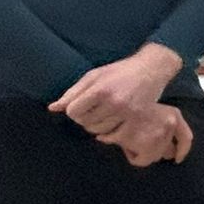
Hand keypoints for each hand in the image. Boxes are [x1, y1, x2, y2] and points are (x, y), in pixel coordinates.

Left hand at [51, 44, 181, 136]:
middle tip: (93, 107)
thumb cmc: (119, 71)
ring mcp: (126, 112)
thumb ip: (73, 92)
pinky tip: (112, 119)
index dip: (74, 108)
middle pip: (84, 122)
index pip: (73, 111)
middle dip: (84, 117)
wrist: (151, 69)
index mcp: (100, 90)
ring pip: (98, 130)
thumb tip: (52, 108)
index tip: (81, 103)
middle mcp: (113, 103)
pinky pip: (113, 134)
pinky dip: (109, 129)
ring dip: (96, 124)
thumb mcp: (94, 76)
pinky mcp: (135, 118)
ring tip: (102, 113)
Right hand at [97, 105, 193, 166]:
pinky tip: (121, 144)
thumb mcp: (151, 108)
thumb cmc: (130, 102)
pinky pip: (139, 160)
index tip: (177, 159)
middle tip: (140, 146)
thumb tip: (167, 151)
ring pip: (153, 157)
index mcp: (173, 115)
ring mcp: (157, 136)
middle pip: (166, 152)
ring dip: (142, 153)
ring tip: (127, 140)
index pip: (186, 138)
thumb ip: (161, 125)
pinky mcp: (143, 144)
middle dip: (155, 152)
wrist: (114, 100)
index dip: (182, 150)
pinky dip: (132, 156)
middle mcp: (169, 126)